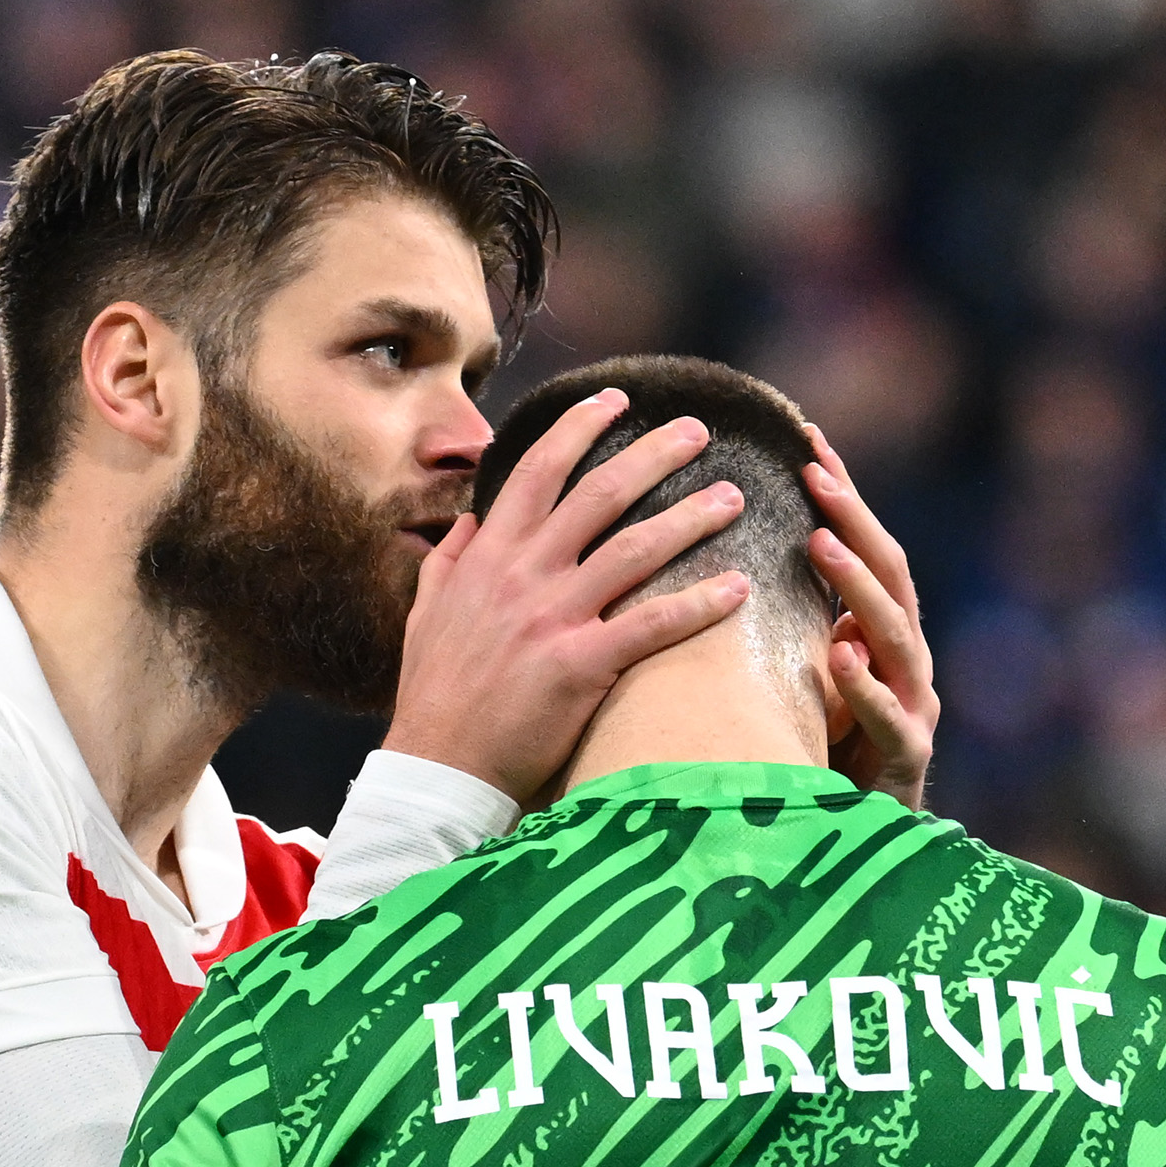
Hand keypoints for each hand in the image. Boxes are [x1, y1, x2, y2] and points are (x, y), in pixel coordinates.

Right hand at [384, 388, 747, 802]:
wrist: (439, 766)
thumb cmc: (435, 694)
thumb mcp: (426, 614)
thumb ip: (449, 561)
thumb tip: (472, 520)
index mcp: (488, 556)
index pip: (539, 471)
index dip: (580, 428)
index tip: (615, 400)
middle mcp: (523, 574)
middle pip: (600, 494)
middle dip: (655, 454)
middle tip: (700, 431)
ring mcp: (554, 617)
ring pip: (636, 548)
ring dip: (691, 517)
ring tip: (734, 497)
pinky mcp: (582, 665)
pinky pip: (653, 623)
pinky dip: (700, 602)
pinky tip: (739, 588)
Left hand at [805, 424, 935, 808]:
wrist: (853, 845)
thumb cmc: (814, 754)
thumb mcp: (794, 677)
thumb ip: (782, 623)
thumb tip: (716, 552)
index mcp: (877, 635)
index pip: (863, 548)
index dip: (842, 495)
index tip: (805, 439)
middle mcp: (904, 661)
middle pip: (888, 576)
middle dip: (855, 520)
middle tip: (816, 471)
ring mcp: (912, 708)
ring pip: (896, 635)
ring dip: (859, 586)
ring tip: (823, 544)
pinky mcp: (905, 760)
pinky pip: (890, 718)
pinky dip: (866, 686)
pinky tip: (840, 656)